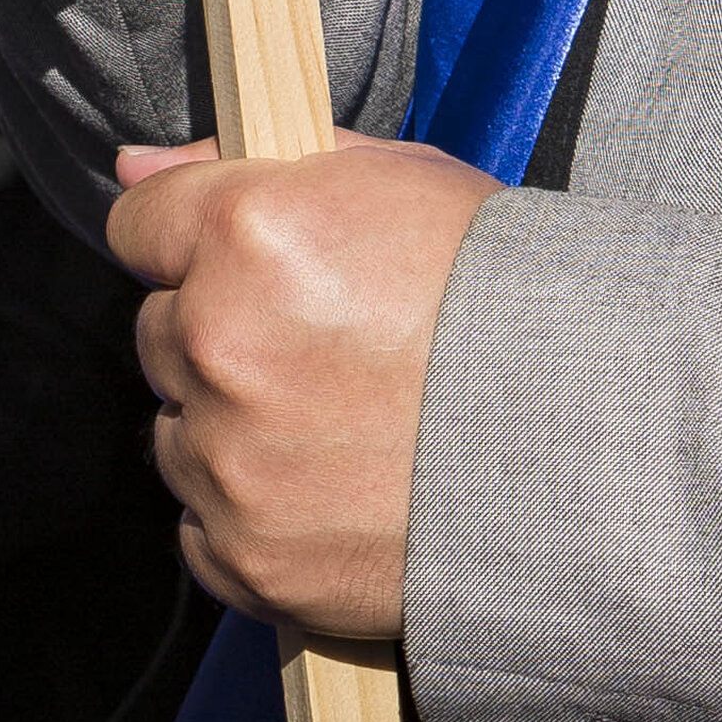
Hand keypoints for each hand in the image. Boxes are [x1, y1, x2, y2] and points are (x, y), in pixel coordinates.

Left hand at [107, 135, 496, 646]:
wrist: (588, 436)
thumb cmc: (499, 293)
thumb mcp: (394, 179)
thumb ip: (246, 165)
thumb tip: (134, 165)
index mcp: (249, 233)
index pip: (138, 224)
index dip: (189, 239)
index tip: (234, 263)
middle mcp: (220, 342)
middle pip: (158, 330)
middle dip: (220, 333)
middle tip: (320, 347)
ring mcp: (228, 459)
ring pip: (177, 433)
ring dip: (231, 427)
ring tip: (335, 425)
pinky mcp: (247, 556)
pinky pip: (202, 528)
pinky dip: (250, 515)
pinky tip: (327, 491)